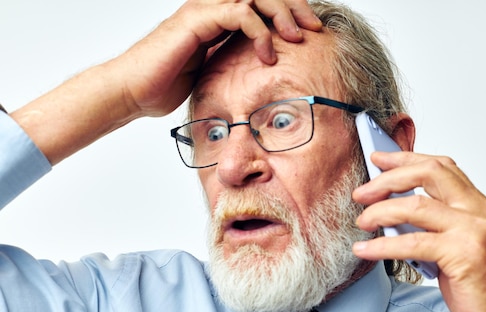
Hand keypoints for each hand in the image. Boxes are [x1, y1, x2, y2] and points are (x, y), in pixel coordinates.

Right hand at [113, 0, 322, 116]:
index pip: (261, 3)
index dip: (289, 12)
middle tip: (314, 29)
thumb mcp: (212, 74)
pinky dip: (259, 31)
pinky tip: (269, 54)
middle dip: (294, 7)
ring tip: (297, 38)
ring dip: (282, 14)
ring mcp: (204, 10)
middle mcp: (212, 6)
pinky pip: (239, 12)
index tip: (310, 34)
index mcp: (218, 17)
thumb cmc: (165, 85)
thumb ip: (234, 64)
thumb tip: (261, 76)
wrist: (133, 91)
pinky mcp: (196, 19)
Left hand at [352, 150, 485, 311]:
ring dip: (380, 211)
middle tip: (362, 192)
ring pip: (415, 205)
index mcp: (479, 206)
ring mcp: (473, 231)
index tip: (380, 158)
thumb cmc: (481, 289)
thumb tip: (393, 211)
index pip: (441, 167)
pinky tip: (365, 249)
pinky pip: (411, 243)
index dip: (407, 158)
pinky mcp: (463, 255)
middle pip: (428, 174)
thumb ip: (436, 224)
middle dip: (388, 179)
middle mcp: (480, 211)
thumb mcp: (459, 246)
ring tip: (362, 221)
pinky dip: (381, 246)